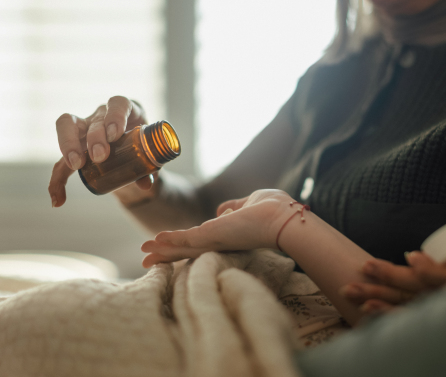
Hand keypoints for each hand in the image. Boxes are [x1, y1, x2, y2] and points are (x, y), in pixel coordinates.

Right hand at [48, 96, 151, 206]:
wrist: (136, 156)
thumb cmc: (145, 148)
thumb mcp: (151, 156)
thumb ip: (150, 167)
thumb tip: (146, 184)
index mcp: (127, 111)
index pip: (118, 104)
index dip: (115, 116)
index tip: (114, 134)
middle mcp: (103, 116)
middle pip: (94, 120)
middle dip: (95, 137)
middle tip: (100, 157)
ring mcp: (86, 128)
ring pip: (67, 126)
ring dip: (68, 145)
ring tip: (75, 166)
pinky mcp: (75, 146)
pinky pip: (61, 161)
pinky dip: (58, 180)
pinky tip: (58, 198)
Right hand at [140, 189, 293, 267]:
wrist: (284, 219)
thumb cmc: (273, 210)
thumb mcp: (250, 203)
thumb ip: (235, 206)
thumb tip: (223, 208)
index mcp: (227, 237)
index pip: (202, 243)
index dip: (184, 245)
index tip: (169, 247)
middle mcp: (219, 243)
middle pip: (187, 251)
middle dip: (167, 255)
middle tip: (146, 261)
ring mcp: (215, 242)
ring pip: (182, 249)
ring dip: (162, 251)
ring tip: (143, 256)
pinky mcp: (212, 236)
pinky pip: (185, 239)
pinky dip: (169, 241)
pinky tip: (154, 243)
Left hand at [341, 215, 445, 314]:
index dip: (432, 271)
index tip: (412, 256)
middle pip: (420, 292)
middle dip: (390, 280)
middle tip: (364, 267)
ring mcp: (444, 304)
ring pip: (409, 304)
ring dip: (381, 298)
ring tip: (353, 291)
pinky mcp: (434, 306)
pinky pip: (409, 312)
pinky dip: (388, 312)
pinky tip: (367, 308)